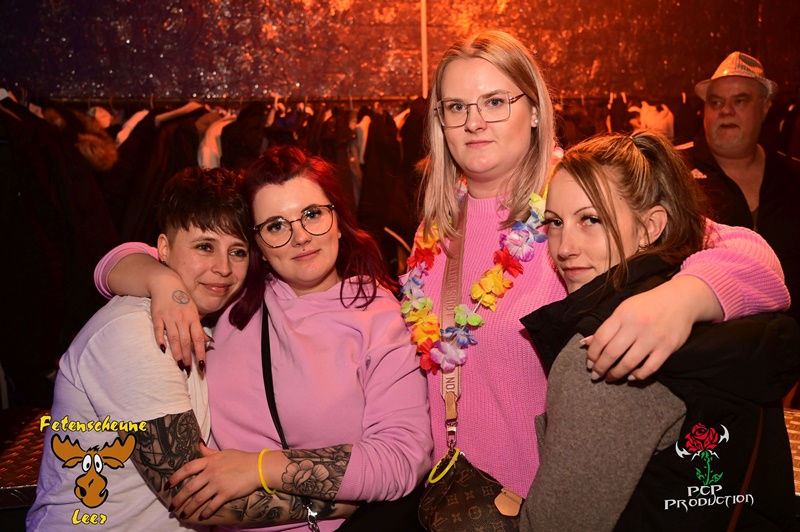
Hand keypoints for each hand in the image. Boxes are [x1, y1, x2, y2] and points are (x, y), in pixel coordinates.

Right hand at [150, 272, 208, 369]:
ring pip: (173, 338)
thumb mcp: (194, 312)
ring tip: (179, 366)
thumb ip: (199, 328)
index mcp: (193, 318)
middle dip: (188, 357)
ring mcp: (169, 317)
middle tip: (188, 371)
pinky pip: (158, 330)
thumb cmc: (183, 299)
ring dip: (176, 353)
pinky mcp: (157, 316)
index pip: (199, 339)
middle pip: (186, 341)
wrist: (167, 283)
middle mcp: (182, 319)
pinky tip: (163, 351)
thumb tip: (209, 343)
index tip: (202, 366)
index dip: (200, 353)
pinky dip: (160, 340)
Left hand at [169, 444, 260, 519]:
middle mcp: (211, 473)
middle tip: (171, 507)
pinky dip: (206, 512)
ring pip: (198, 499)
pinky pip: (212, 505)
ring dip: (189, 508)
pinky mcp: (226, 494)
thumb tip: (198, 444)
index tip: (167, 486)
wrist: (258, 467)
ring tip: (183, 515)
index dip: (175, 478)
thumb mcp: (223, 452)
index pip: (187, 469)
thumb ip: (208, 452)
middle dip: (178, 498)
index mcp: (209, 461)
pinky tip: (202, 517)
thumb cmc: (241, 458)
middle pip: (190, 487)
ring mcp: (218, 484)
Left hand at [586, 277, 720, 380]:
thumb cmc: (647, 305)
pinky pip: (650, 367)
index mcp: (622, 315)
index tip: (589, 363)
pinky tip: (631, 377)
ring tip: (610, 378)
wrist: (680, 300)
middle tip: (596, 375)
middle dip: (600, 367)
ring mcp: (653, 338)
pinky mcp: (667, 347)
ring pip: (629, 363)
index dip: (592, 354)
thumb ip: (607, 327)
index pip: (601, 338)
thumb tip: (586, 343)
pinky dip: (639, 375)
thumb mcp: (624, 309)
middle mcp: (636, 326)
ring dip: (616, 374)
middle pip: (612, 353)